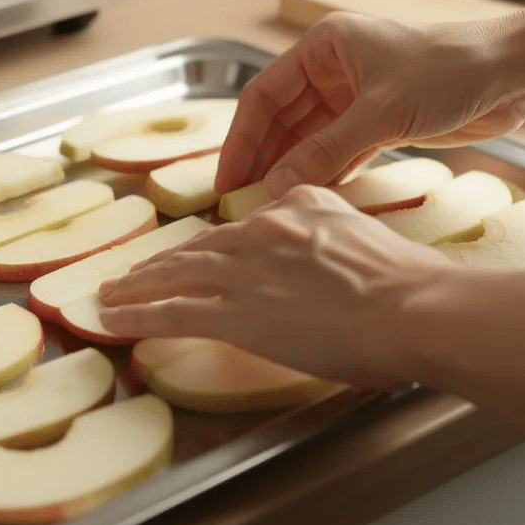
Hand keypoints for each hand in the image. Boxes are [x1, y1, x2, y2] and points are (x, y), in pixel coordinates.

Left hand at [97, 185, 461, 389]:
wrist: (411, 306)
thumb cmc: (409, 287)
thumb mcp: (366, 237)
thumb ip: (334, 240)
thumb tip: (328, 262)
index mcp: (299, 206)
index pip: (242, 228)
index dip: (213, 246)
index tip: (196, 255)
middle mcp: (262, 231)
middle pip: (198, 247)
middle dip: (161, 262)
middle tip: (132, 273)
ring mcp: (244, 271)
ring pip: (174, 273)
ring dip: (137, 285)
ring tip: (112, 294)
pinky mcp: (233, 312)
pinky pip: (171, 311)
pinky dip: (137, 315)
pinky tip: (114, 318)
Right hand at [217, 12, 524, 196]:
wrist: (512, 75)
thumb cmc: (449, 71)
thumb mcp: (379, 113)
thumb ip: (325, 151)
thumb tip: (276, 185)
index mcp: (323, 47)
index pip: (263, 96)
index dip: (240, 140)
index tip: (226, 180)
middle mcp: (333, 68)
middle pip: (281, 120)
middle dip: (262, 160)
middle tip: (242, 202)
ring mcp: (355, 97)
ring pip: (308, 139)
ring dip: (291, 171)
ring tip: (270, 208)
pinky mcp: (379, 122)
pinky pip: (337, 152)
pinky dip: (324, 174)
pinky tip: (309, 199)